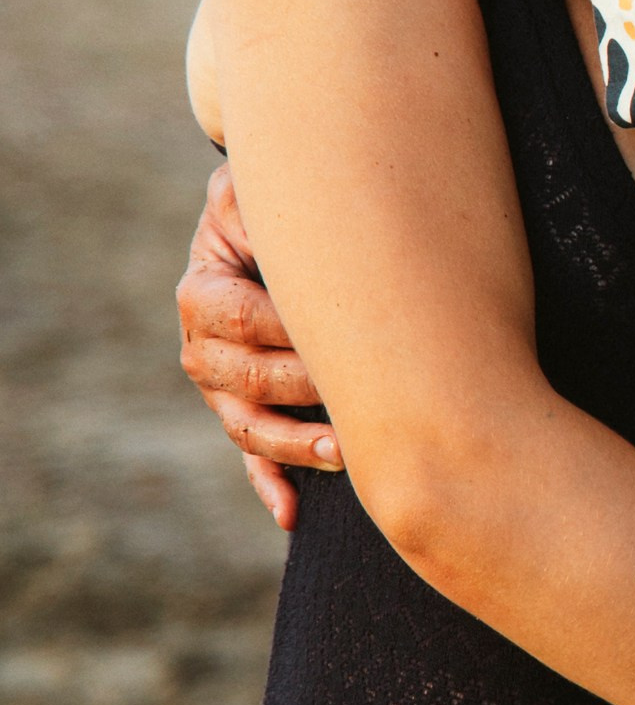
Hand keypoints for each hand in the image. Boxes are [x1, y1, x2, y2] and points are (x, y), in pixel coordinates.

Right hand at [176, 162, 340, 530]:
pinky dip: (271, 486)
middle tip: (362, 390)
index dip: (286, 327)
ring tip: (345, 454)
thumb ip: (258, 195)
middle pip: (245, 380)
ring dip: (294, 446)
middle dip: (302, 388)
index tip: (340, 330)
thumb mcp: (257, 191)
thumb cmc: (277, 211)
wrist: (275, 237)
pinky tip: (293, 513)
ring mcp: (223, 389)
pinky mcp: (246, 415)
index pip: (240, 319)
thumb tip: (269, 199)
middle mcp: (203, 347)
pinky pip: (253, 460)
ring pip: (249, 428)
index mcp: (202, 292)